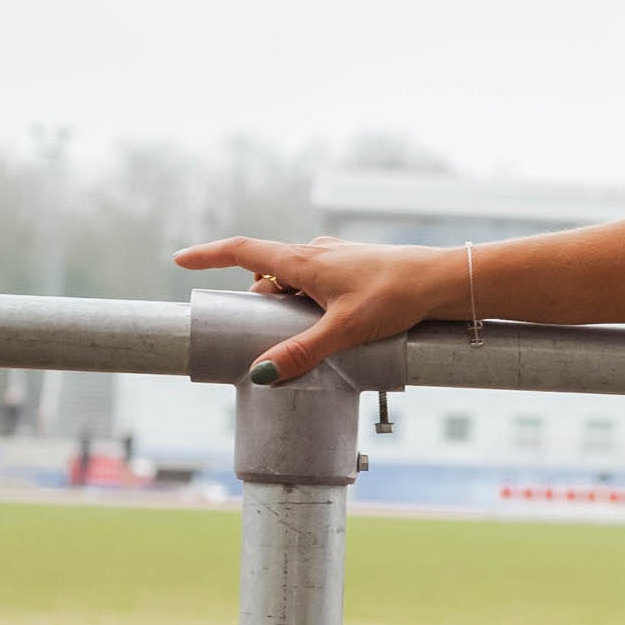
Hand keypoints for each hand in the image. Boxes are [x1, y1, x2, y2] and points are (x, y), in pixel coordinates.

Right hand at [173, 235, 457, 380]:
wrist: (444, 281)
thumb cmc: (396, 297)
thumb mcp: (344, 330)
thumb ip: (302, 352)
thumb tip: (263, 374)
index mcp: (303, 260)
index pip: (242, 251)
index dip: (208, 255)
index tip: (180, 260)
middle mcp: (315, 253)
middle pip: (267, 274)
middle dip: (255, 302)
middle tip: (254, 335)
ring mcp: (336, 260)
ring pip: (294, 281)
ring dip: (285, 306)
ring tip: (300, 339)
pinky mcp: (354, 271)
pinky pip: (316, 285)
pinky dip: (308, 304)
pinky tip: (328, 330)